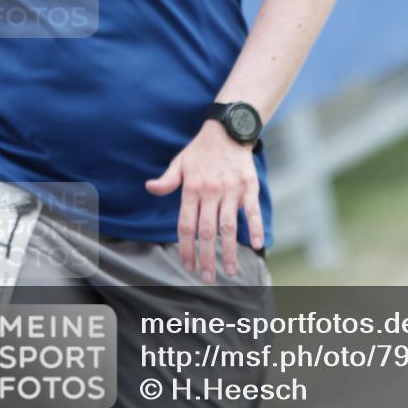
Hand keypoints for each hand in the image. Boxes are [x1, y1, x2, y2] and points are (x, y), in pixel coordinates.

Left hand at [145, 121, 263, 282]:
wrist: (229, 129)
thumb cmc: (202, 149)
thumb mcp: (180, 162)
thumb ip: (167, 180)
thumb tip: (150, 187)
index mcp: (192, 188)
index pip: (186, 225)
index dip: (186, 248)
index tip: (188, 266)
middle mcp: (211, 191)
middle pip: (208, 231)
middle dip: (207, 257)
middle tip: (207, 278)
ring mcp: (231, 190)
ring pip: (229, 226)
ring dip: (230, 250)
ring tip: (230, 271)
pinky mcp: (249, 186)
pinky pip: (253, 210)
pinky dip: (256, 227)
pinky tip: (257, 244)